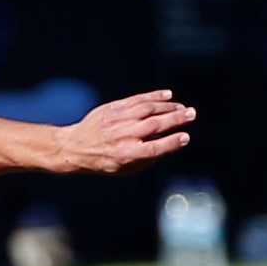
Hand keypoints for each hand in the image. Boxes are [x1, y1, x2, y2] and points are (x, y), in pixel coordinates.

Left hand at [53, 91, 193, 175]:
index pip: (154, 148)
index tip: (185, 137)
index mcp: (127, 154)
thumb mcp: (124, 170)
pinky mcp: (113, 108)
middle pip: (154, 126)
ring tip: (182, 107)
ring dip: (167, 106)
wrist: (75, 147)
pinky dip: (153, 96)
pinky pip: (136, 100)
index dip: (171, 143)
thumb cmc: (103, 161)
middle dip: (175, 118)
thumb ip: (146, 160)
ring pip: (147, 109)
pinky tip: (167, 95)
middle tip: (192, 114)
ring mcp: (117, 120)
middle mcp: (123, 136)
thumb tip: (165, 145)